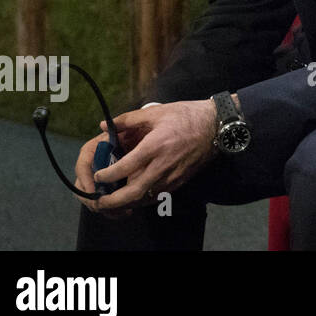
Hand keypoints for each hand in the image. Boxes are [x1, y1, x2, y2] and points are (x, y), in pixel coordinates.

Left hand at [79, 100, 218, 212]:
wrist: (217, 126)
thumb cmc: (186, 116)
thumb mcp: (156, 112)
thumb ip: (128, 119)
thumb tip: (104, 126)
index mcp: (155, 145)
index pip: (125, 167)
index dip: (107, 175)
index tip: (98, 175)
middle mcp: (163, 165)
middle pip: (133, 192)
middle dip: (113, 201)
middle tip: (98, 201)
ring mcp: (172, 176)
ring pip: (145, 199)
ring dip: (126, 204)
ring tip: (112, 202)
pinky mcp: (180, 181)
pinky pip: (157, 197)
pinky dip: (142, 200)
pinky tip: (133, 197)